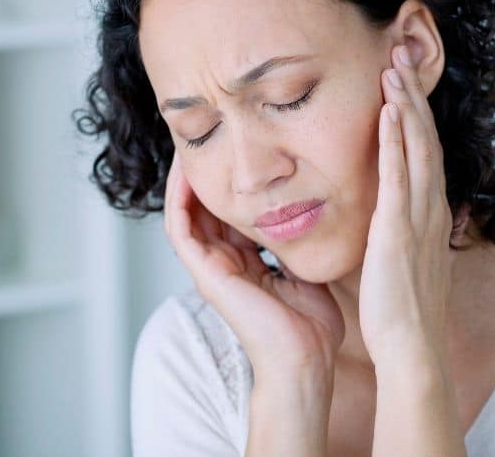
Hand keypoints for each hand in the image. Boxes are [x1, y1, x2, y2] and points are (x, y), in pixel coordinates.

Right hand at [164, 153, 344, 373]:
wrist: (306, 359)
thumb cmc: (313, 326)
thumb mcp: (307, 268)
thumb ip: (301, 242)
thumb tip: (314, 211)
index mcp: (248, 262)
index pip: (231, 212)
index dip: (232, 180)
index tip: (240, 148)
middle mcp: (225, 262)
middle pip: (206, 207)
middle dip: (207, 171)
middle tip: (210, 134)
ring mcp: (212, 269)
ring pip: (187, 212)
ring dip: (186, 178)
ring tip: (191, 143)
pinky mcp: (206, 274)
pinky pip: (181, 229)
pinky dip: (180, 199)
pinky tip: (186, 172)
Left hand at [358, 44, 456, 366]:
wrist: (411, 349)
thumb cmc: (404, 312)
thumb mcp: (405, 262)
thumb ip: (399, 234)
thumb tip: (388, 220)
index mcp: (431, 217)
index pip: (426, 155)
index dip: (417, 117)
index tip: (403, 85)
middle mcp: (431, 210)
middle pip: (426, 140)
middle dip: (414, 96)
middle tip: (401, 56)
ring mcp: (418, 218)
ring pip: (417, 148)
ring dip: (407, 105)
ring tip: (394, 67)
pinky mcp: (398, 230)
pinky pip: (398, 175)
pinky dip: (396, 140)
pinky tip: (389, 110)